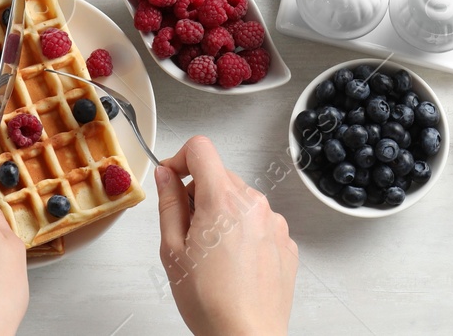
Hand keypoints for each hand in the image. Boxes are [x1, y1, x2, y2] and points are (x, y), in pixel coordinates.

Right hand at [156, 136, 296, 335]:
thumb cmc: (210, 302)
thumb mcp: (173, 250)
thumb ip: (169, 204)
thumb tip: (166, 176)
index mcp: (223, 200)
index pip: (201, 149)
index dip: (180, 158)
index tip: (172, 178)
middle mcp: (254, 205)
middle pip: (221, 176)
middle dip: (200, 195)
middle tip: (188, 232)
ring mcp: (274, 223)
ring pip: (241, 201)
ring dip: (224, 215)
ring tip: (213, 255)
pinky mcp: (286, 242)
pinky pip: (260, 223)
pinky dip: (244, 234)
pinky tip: (234, 265)